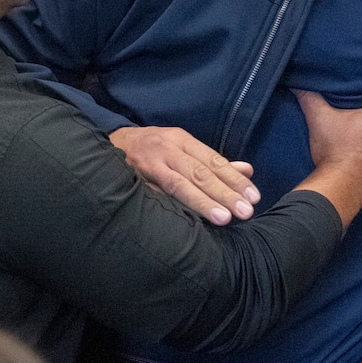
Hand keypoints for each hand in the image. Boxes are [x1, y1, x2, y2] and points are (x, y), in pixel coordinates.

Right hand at [109, 126, 259, 225]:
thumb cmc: (152, 149)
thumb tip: (247, 170)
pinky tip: (188, 222)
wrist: (107, 144)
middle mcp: (166, 149)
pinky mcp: (132, 181)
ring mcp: (148, 165)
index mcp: (181, 140)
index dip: (234, 179)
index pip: (214, 161)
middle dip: (225, 193)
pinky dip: (173, 207)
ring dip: (203, 202)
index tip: (254, 197)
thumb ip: (213, 162)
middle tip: (245, 211)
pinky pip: (156, 196)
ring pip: (180, 184)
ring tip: (224, 218)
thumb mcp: (182, 147)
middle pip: (200, 173)